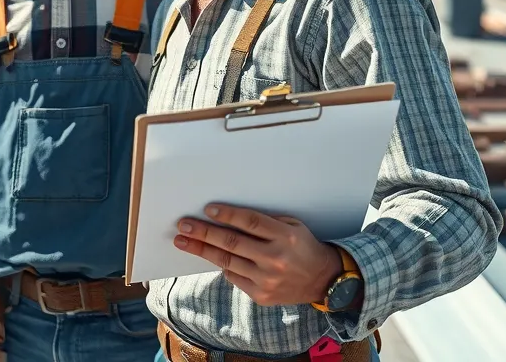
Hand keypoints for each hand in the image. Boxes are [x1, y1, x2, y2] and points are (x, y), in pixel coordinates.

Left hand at [173, 203, 342, 306]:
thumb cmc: (303, 246)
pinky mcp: (261, 295)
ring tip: (182, 241)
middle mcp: (275, 258)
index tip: (207, 209)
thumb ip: (265, 222)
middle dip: (203, 233)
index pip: (250, 222)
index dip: (227, 215)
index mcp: (285, 236)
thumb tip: (228, 216)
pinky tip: (209, 256)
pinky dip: (222, 266)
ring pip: (227, 261)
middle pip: (232, 242)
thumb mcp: (292, 226)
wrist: (323, 280)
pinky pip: (234, 277)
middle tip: (183, 225)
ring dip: (201, 250)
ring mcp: (267, 280)